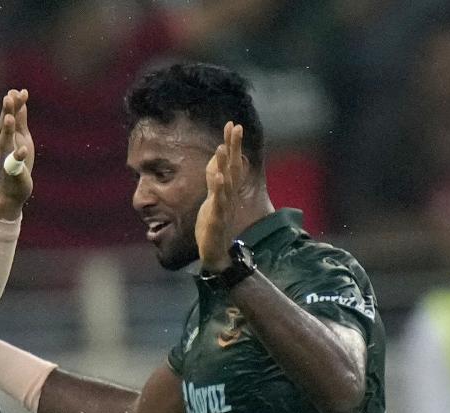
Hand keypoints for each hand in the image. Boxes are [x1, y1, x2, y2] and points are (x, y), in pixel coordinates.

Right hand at [0, 88, 32, 218]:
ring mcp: (5, 158)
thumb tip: (20, 98)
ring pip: (5, 142)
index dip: (15, 104)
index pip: (9, 116)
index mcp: (4, 135)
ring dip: (6, 130)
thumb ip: (20, 119)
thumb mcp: (20, 137)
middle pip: (4, 125)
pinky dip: (17, 156)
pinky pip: (13, 164)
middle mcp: (1, 145)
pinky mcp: (11, 172)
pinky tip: (23, 150)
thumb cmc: (15, 162)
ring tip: (9, 118)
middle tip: (8, 97)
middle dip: (6, 111)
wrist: (10, 191)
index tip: (22, 91)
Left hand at [195, 121, 244, 270]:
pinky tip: (218, 178)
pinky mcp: (217, 219)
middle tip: (235, 127)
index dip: (233, 144)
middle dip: (233, 147)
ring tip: (221, 148)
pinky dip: (219, 190)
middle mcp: (229, 195)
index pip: (232, 163)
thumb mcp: (213, 198)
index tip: (233, 124)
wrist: (216, 251)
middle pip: (232, 168)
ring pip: (226, 183)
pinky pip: (219, 202)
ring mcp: (224, 206)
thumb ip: (214, 179)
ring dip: (223, 165)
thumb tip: (215, 162)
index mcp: (228, 190)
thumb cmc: (214, 224)